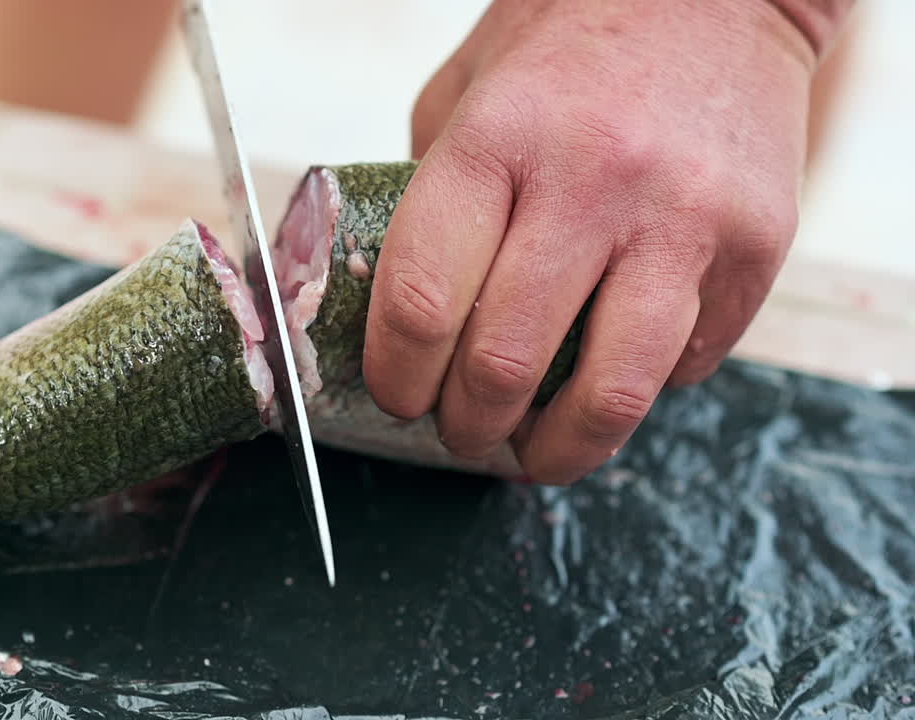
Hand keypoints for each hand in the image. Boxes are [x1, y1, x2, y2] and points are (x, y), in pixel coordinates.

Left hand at [364, 0, 836, 483]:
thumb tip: (396, 311)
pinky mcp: (757, 247)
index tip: (396, 396)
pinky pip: (684, 365)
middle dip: (465, 426)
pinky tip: (608, 373)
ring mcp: (684, 217)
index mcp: (497, 140)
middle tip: (458, 432)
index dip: (396, 375)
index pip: (421, 301)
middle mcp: (592, 180)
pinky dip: (636, 390)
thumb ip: (428, 196)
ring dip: (555, 449)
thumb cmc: (570, 46)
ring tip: (530, 453)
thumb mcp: (468, 94)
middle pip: (505, 363)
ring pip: (608, 392)